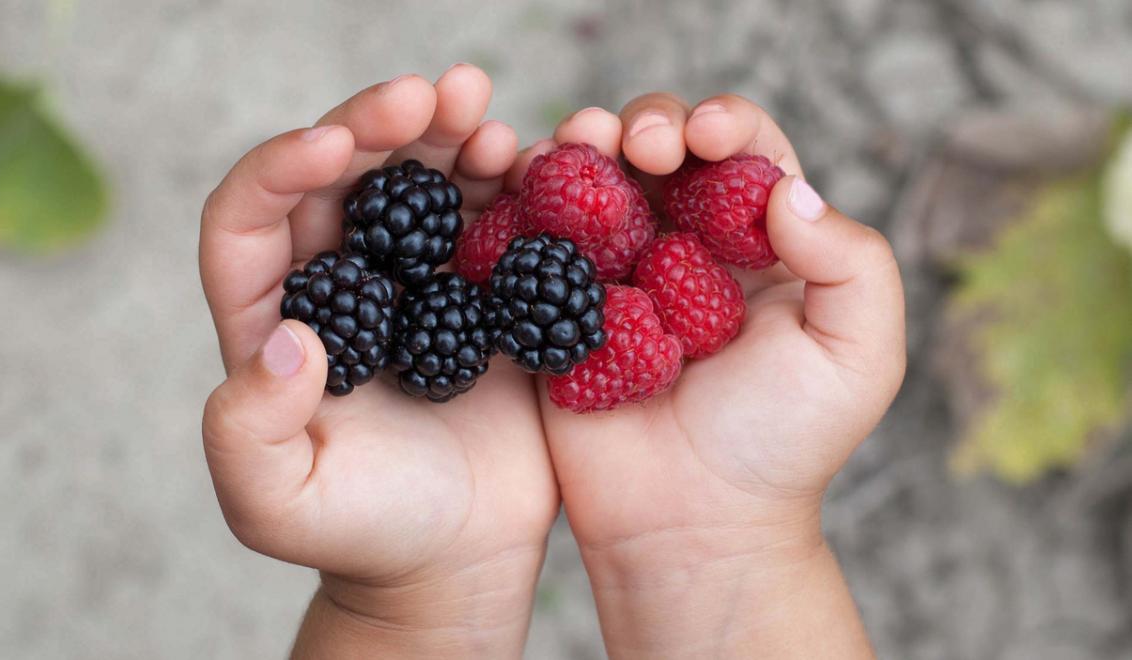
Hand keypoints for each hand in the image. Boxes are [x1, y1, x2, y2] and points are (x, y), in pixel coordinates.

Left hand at [198, 66, 556, 656]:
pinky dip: (513, 184)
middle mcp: (341, 282)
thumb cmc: (361, 531)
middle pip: (346, 178)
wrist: (457, 553)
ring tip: (484, 112)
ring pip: (422, 182)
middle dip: (381, 126)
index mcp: (271, 315)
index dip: (282, 167)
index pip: (251, 217)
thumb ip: (248, 431)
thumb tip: (288, 337)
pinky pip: (494, 218)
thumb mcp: (279, 504)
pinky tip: (534, 160)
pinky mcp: (483, 291)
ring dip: (450, 136)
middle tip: (432, 93)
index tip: (334, 144)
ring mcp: (416, 281)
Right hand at [529, 95, 904, 657]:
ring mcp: (616, 274)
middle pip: (660, 150)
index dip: (724, 123)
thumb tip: (787, 191)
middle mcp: (686, 245)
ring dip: (582, 145)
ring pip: (594, 179)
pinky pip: (537, 238)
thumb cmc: (780, 445)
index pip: (744, 152)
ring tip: (579, 143)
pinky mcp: (558, 307)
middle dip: (647, 124)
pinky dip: (529, 199)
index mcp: (759, 245)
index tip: (706, 135)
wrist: (690, 523)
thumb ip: (853, 263)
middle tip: (641, 145)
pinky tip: (528, 185)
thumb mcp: (859, 356)